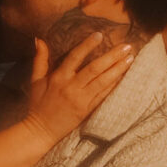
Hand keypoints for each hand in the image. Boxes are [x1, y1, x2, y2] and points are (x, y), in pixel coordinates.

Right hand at [22, 30, 135, 146]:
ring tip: (130, 59)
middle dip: (112, 56)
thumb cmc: (37, 105)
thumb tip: (38, 39)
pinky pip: (103, 96)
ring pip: (102, 82)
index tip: (100, 35)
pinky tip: (124, 77)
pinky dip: (114, 86)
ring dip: (118, 69)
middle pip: (94, 68)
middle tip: (126, 46)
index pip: (75, 57)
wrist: (40, 131)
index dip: (87, 45)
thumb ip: (39, 59)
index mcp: (58, 77)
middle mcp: (71, 87)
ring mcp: (81, 100)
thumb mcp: (35, 80)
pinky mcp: (87, 111)